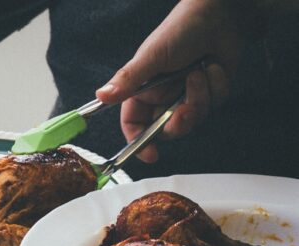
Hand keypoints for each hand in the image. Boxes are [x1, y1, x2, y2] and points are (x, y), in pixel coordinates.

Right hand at [95, 0, 245, 162]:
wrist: (218, 16)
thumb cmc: (179, 30)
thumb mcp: (150, 57)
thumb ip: (127, 80)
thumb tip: (101, 96)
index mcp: (142, 92)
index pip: (133, 124)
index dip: (139, 142)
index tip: (151, 154)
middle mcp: (163, 98)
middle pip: (166, 130)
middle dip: (179, 122)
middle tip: (184, 109)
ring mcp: (186, 97)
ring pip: (194, 119)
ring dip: (200, 95)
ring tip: (200, 70)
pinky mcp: (209, 93)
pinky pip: (214, 104)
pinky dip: (216, 86)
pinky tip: (213, 66)